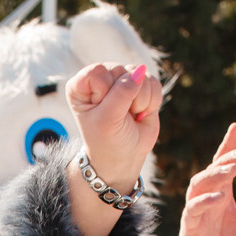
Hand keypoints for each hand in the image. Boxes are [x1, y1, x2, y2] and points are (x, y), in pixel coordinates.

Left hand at [63, 61, 162, 235]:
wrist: (120, 165)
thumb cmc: (105, 148)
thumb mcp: (106, 122)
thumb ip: (121, 93)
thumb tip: (139, 70)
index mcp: (80, 85)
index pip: (98, 71)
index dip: (106, 95)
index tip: (103, 118)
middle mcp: (100, 79)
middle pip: (121, 71)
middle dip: (125, 100)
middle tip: (117, 123)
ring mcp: (122, 82)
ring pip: (141, 76)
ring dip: (140, 104)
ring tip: (130, 121)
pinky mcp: (141, 90)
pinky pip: (154, 85)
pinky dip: (151, 105)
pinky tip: (140, 118)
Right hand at [170, 122, 235, 235]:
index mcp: (221, 195)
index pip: (222, 165)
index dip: (228, 147)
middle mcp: (207, 199)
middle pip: (212, 170)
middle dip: (226, 158)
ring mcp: (196, 211)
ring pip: (199, 184)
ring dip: (215, 174)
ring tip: (233, 169)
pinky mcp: (190, 227)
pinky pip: (194, 209)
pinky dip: (205, 200)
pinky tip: (220, 196)